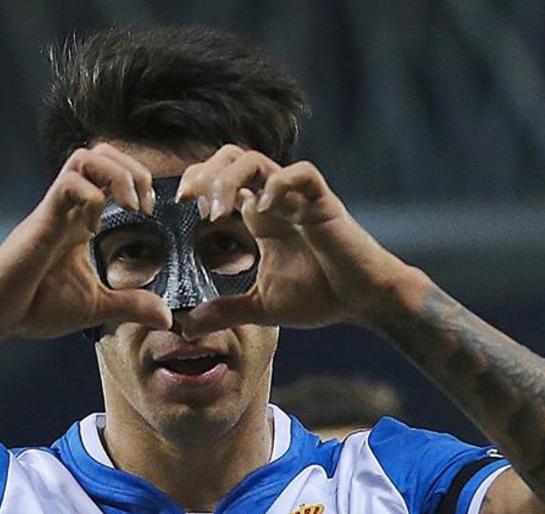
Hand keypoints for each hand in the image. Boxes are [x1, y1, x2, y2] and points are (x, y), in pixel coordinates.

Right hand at [0, 143, 171, 338]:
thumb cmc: (35, 306)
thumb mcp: (97, 307)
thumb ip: (131, 305)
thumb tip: (167, 316)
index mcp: (81, 219)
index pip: (110, 172)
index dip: (138, 181)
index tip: (150, 213)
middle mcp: (68, 207)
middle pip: (101, 152)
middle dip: (133, 169)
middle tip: (144, 206)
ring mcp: (54, 210)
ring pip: (84, 157)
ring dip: (117, 174)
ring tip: (129, 207)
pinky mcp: (41, 221)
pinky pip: (68, 185)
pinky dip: (91, 197)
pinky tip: (94, 228)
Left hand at [174, 145, 414, 337]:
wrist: (365, 301)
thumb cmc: (322, 296)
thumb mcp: (262, 307)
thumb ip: (226, 311)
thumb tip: (186, 326)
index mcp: (260, 216)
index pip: (221, 178)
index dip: (197, 183)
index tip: (180, 205)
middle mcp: (276, 200)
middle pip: (233, 157)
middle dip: (206, 172)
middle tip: (189, 200)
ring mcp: (299, 198)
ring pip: (258, 160)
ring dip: (230, 179)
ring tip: (216, 212)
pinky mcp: (324, 203)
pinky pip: (301, 174)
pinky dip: (279, 184)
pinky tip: (263, 209)